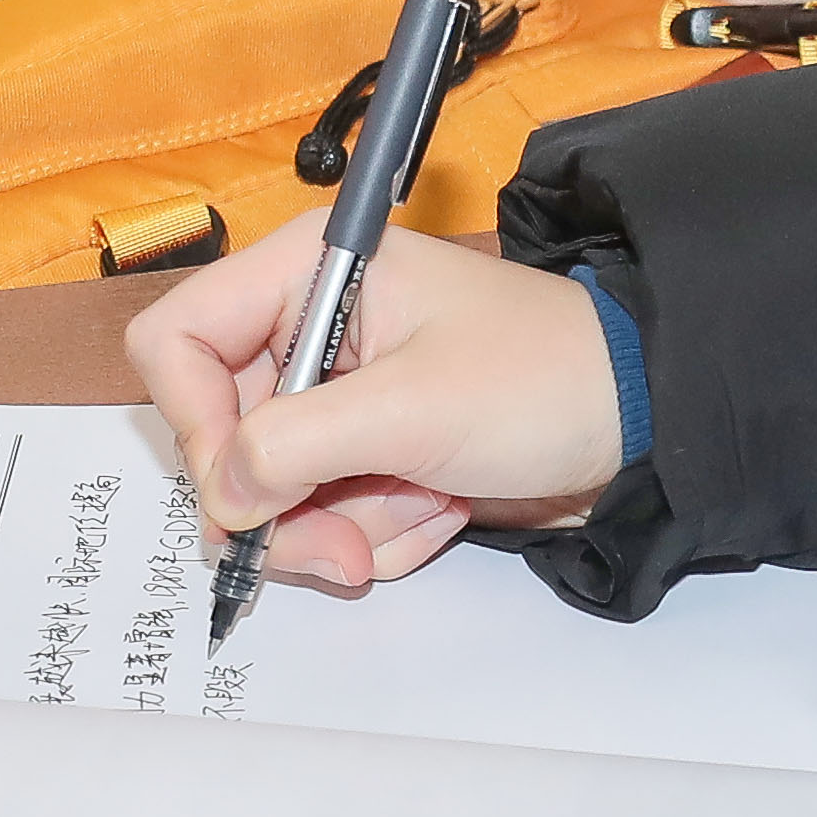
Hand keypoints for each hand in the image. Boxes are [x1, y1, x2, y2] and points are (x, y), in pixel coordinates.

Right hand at [128, 214, 627, 592]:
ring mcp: (336, 397)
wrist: (639, 425)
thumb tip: (223, 493)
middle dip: (285, 505)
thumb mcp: (415, 409)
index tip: (246, 488)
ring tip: (425, 505)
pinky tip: (440, 506)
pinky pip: (321, 515)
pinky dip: (377, 529)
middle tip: (342, 545)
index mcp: (308, 271)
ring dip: (342, 525)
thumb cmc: (545, 380)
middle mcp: (308, 327)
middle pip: (218, 436)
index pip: (177, 341)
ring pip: (269, 493)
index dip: (194, 423)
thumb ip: (299, 445)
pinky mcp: (364, 452)